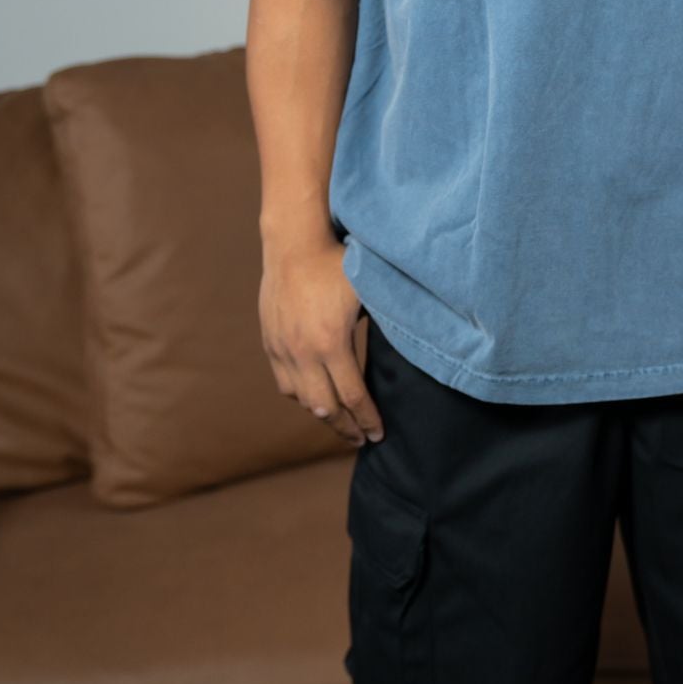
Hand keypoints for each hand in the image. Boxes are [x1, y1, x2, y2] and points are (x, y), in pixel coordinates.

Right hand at [259, 237, 384, 446]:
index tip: (378, 434)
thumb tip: (412, 344)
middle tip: (361, 440)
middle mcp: (303, 353)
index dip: (367, 420)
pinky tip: (313, 398)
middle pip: (326, 408)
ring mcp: (283, 349)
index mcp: (331, 344)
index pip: (353, 397)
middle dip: (346, 428)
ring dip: (322, 415)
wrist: (293, 243)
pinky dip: (300, 396)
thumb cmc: (336, 262)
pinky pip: (284, 383)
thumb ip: (384, 322)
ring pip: (302, 399)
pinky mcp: (270, 342)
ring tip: (340, 422)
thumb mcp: (367, 291)